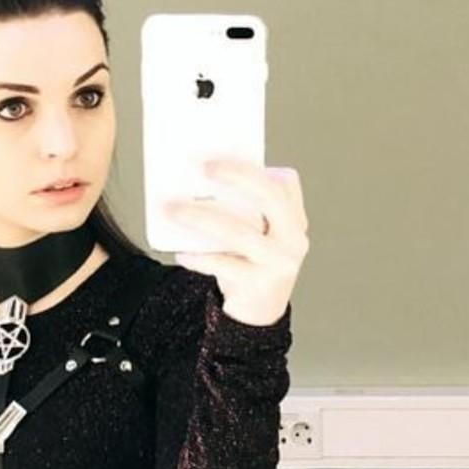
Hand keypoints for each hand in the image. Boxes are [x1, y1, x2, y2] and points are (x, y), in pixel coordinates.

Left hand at [164, 160, 308, 325]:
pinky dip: (199, 257)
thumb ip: (240, 210)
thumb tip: (194, 182)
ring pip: (239, 232)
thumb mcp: (255, 234)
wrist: (260, 313)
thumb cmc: (250, 263)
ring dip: (202, 218)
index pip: (285, 183)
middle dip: (237, 176)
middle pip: (270, 197)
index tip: (222, 155)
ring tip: (174, 209)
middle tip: (204, 167)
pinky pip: (224, 265)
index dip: (257, 167)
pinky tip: (181, 252)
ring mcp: (280, 262)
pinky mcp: (260, 285)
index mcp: (294, 219)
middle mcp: (294, 238)